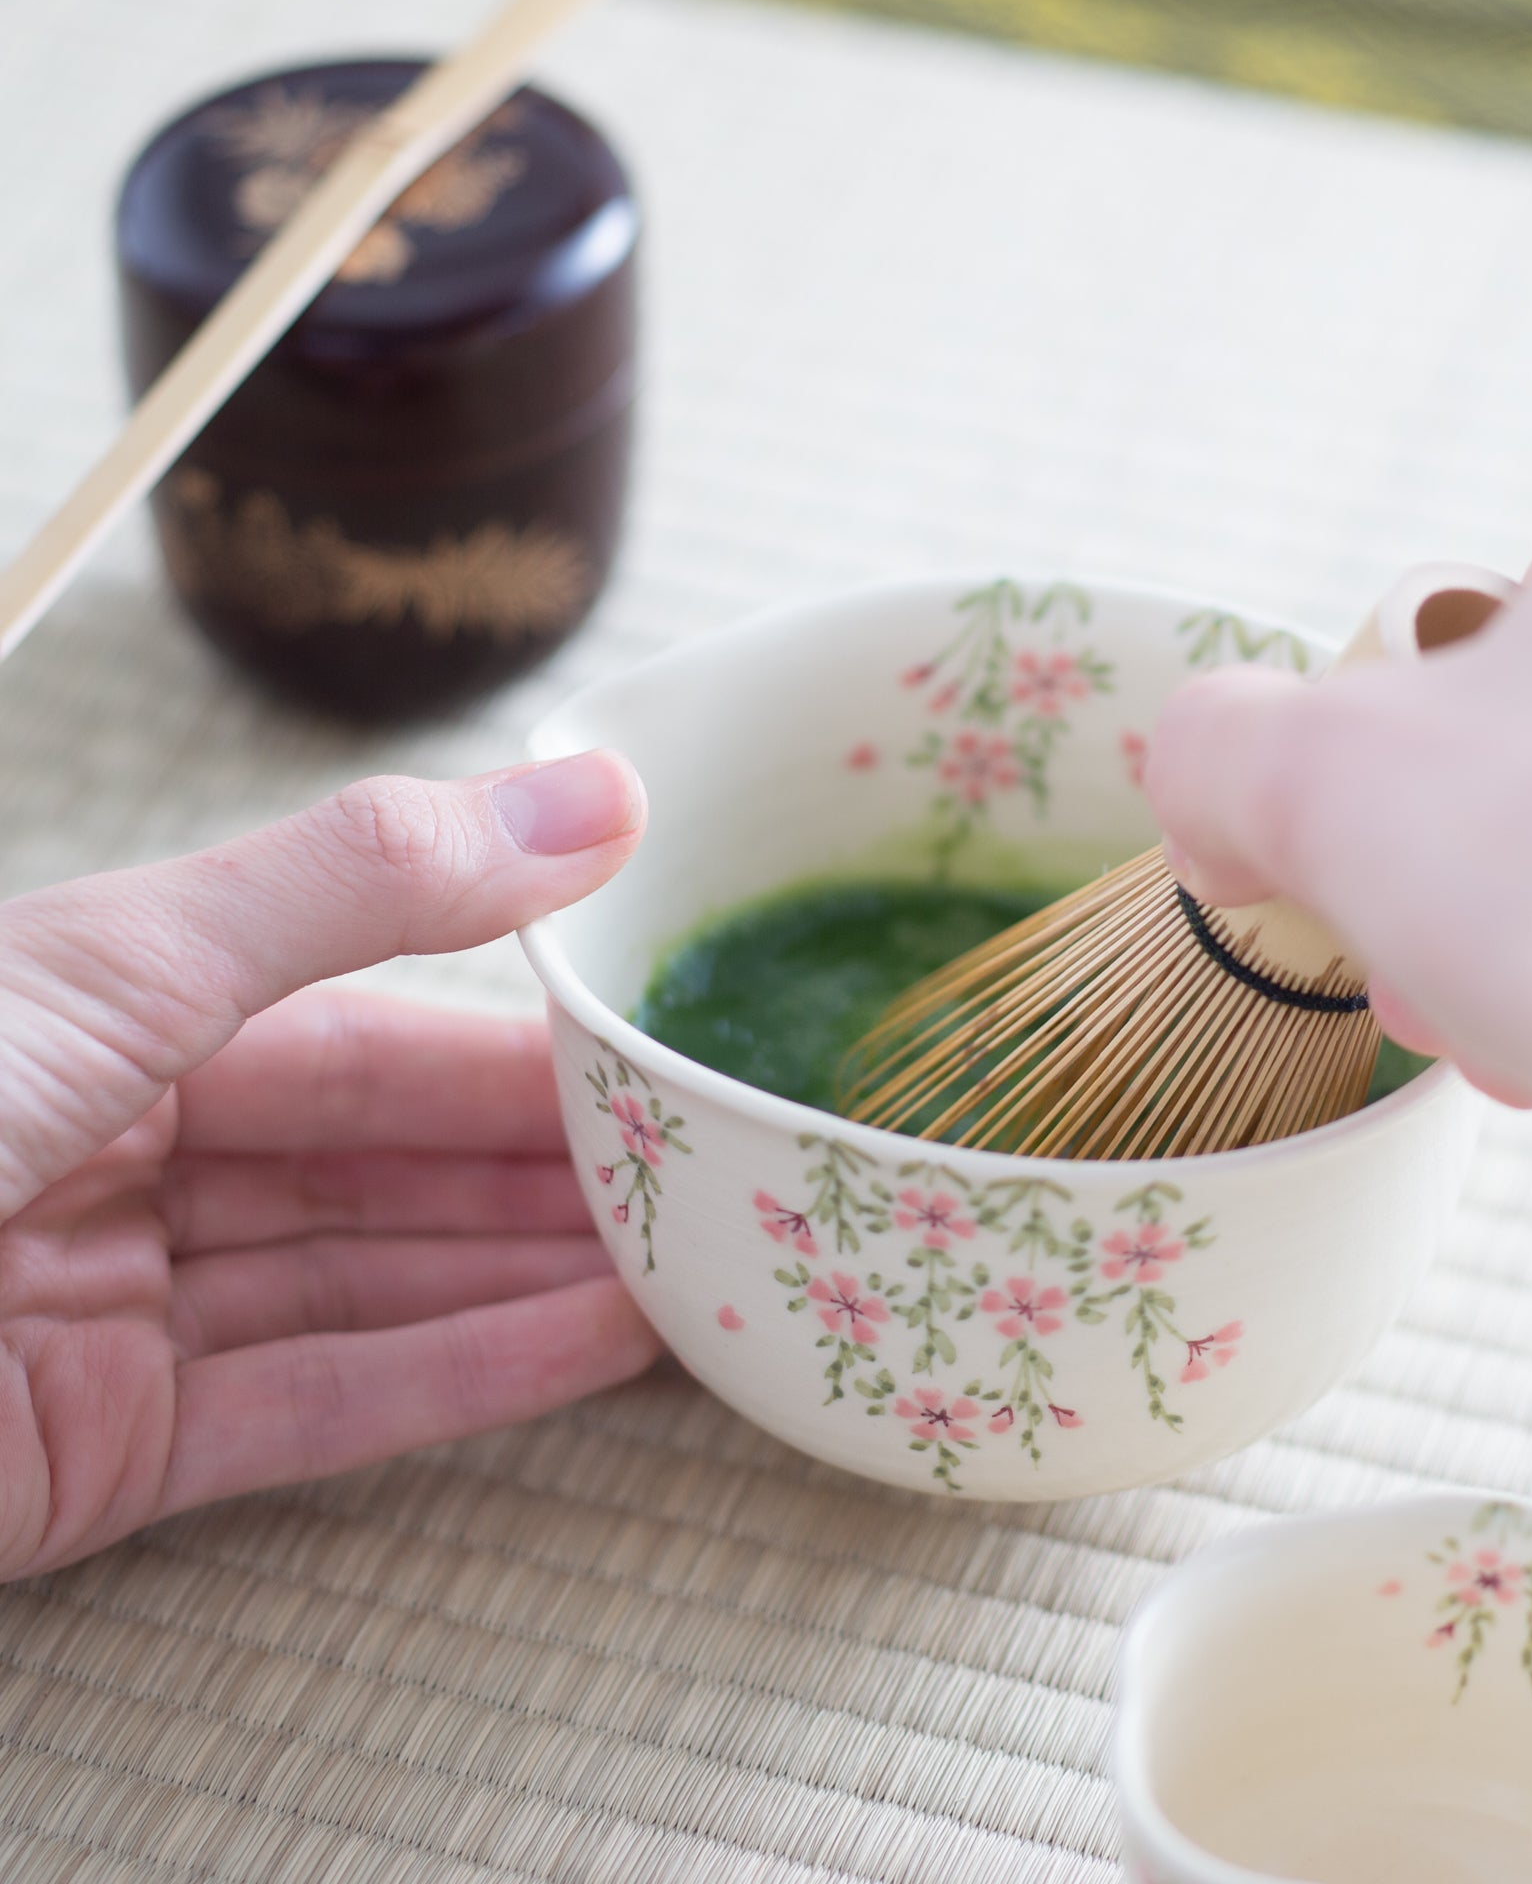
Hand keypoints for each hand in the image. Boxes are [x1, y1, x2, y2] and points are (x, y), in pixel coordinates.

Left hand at [0, 752, 659, 1579]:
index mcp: (105, 1011)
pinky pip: (311, 1404)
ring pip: (365, 1280)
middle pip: (377, 1160)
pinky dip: (457, 1378)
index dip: (513, 1034)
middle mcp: (115, 1152)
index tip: (660, 1038)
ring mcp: (110, 1311)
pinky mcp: (98, 1457)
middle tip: (716, 1165)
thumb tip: (594, 792)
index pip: (359, 1022)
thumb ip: (371, 885)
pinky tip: (598, 1348)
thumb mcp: (134, 962)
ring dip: (529, 1275)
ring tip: (700, 1260)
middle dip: (542, 1169)